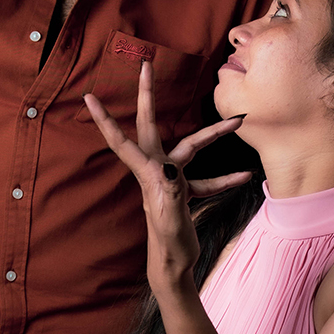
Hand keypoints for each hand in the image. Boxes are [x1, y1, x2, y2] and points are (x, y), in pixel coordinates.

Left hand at [85, 60, 251, 290]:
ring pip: (190, 148)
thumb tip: (172, 168)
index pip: (121, 141)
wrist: (175, 266)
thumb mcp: (169, 216)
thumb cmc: (169, 243)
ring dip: (213, 136)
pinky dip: (224, 177)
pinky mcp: (183, 191)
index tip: (90, 97)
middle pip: (150, 125)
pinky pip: (205, 178)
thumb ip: (170, 190)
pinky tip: (244, 177)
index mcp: (147, 174)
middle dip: (147, 96)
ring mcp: (169, 179)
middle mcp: (155, 170)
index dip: (105, 120)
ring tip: (238, 122)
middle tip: (145, 67)